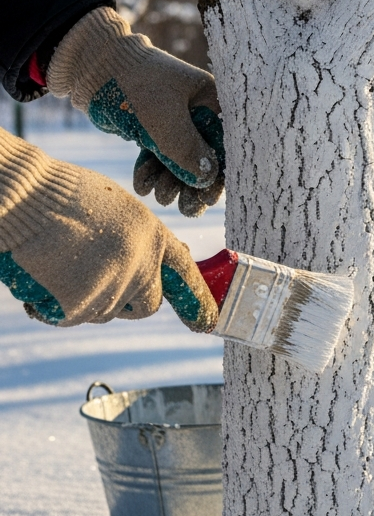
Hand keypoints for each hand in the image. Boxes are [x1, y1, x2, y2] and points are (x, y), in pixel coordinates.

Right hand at [0, 128, 217, 330]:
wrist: (25, 197)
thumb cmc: (63, 196)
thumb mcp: (117, 212)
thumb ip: (138, 241)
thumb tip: (147, 267)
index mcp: (154, 237)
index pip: (184, 274)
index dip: (197, 299)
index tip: (206, 320)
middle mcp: (142, 265)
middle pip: (147, 306)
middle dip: (129, 303)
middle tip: (100, 285)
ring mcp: (113, 287)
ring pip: (105, 312)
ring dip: (87, 300)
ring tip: (62, 266)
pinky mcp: (81, 305)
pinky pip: (72, 318)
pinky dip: (56, 307)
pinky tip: (44, 278)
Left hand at [47, 7, 224, 216]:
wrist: (93, 66)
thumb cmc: (138, 85)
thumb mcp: (166, 121)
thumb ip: (189, 151)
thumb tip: (209, 178)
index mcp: (211, 102)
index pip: (225, 144)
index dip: (220, 174)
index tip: (210, 198)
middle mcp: (197, 113)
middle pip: (203, 157)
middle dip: (193, 184)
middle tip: (185, 208)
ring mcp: (175, 122)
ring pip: (179, 161)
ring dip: (171, 183)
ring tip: (159, 197)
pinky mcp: (153, 130)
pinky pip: (159, 158)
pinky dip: (152, 173)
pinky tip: (143, 186)